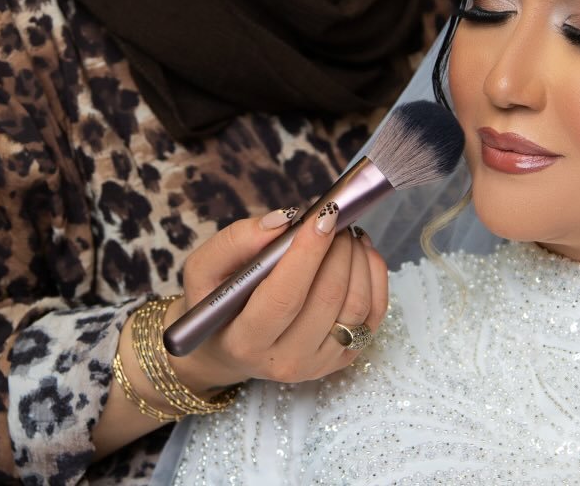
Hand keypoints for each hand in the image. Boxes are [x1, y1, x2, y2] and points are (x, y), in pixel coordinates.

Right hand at [167, 205, 387, 391]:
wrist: (226, 346)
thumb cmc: (216, 301)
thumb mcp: (205, 268)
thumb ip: (236, 241)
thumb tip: (284, 221)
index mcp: (245, 341)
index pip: (285, 297)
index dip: (308, 253)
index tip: (323, 215)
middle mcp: (285, 362)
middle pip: (327, 299)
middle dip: (337, 248)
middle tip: (333, 216)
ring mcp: (318, 364)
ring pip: (356, 306)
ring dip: (358, 258)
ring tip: (346, 232)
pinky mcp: (343, 358)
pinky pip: (374, 314)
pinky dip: (374, 275)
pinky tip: (361, 251)